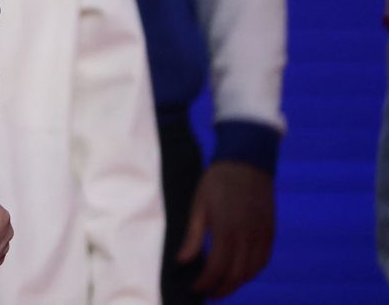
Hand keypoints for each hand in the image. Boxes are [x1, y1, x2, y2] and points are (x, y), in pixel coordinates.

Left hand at [177, 161, 275, 297]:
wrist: (247, 160)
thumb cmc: (217, 181)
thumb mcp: (198, 205)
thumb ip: (192, 236)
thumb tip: (182, 262)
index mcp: (226, 231)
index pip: (217, 269)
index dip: (205, 283)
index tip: (195, 289)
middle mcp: (248, 238)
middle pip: (236, 276)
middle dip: (221, 289)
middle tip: (207, 293)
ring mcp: (262, 236)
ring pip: (252, 272)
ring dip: (237, 283)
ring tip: (221, 286)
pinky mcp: (270, 231)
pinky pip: (264, 260)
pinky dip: (252, 272)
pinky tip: (241, 272)